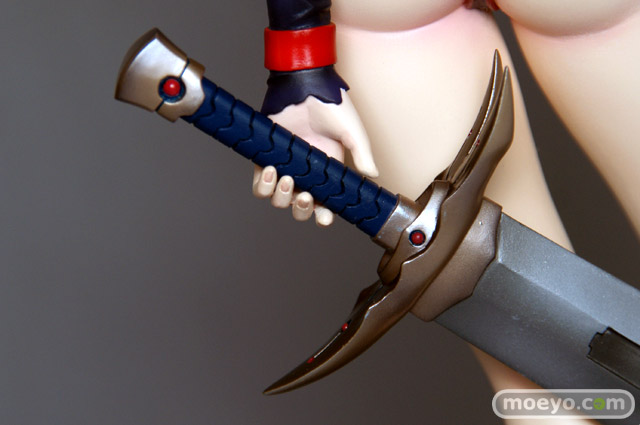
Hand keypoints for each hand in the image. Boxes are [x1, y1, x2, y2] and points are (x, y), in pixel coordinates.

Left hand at [252, 89, 377, 225]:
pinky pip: (259, 185)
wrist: (304, 84)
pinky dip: (264, 186)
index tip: (324, 218)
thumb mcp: (353, 132)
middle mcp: (305, 173)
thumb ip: (363, 154)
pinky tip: (272, 171)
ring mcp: (285, 167)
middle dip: (302, 210)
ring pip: (278, 200)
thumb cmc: (331, 105)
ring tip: (287, 180)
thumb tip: (373, 175)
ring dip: (282, 198)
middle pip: (299, 208)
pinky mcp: (266, 158)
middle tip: (306, 196)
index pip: (324, 203)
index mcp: (327, 172)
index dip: (323, 216)